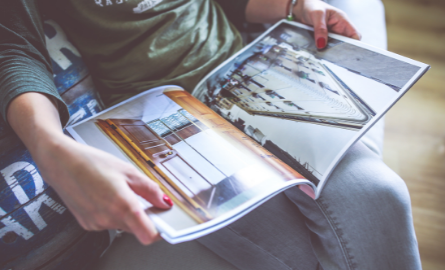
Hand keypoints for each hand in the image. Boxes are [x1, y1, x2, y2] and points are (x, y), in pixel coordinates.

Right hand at [7, 92, 172, 244]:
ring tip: (117, 191)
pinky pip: (109, 223)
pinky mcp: (87, 224)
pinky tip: (105, 196)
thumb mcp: (127, 170)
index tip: (165, 224)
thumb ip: (150, 189)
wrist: (60, 162)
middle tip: (140, 196)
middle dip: (143, 216)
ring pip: (123, 225)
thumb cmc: (91, 162)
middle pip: (136, 228)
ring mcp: (96, 223)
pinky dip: (112, 213)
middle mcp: (108, 218)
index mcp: (121, 204)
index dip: (160, 231)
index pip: (148, 235)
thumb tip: (164, 202)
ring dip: (126, 213)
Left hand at [293, 0, 361, 48]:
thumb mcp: (317, 14)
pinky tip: (317, 51)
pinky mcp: (322, 39)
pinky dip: (322, 50)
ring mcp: (330, 35)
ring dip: (329, 51)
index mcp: (342, 21)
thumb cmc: (312, 5)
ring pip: (334, 47)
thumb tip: (322, 43)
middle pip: (345, 44)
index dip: (354, 44)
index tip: (347, 51)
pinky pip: (325, 47)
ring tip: (323, 53)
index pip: (355, 35)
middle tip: (331, 54)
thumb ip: (320, 28)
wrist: (301, 8)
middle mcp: (338, 29)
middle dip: (340, 50)